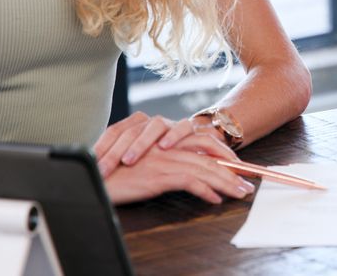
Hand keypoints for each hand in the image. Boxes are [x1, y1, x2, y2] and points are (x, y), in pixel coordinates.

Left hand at [95, 112, 203, 176]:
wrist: (189, 146)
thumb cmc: (158, 156)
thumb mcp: (137, 157)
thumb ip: (118, 160)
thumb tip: (92, 171)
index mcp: (133, 125)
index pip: (113, 132)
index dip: (101, 148)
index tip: (91, 166)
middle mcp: (149, 121)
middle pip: (129, 132)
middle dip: (114, 152)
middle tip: (103, 170)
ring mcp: (168, 123)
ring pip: (153, 126)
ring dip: (140, 144)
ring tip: (129, 160)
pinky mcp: (187, 127)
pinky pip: (182, 127)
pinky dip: (173, 135)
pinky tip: (164, 146)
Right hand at [103, 146, 255, 204]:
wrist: (88, 175)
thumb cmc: (110, 171)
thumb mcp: (139, 162)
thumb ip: (161, 160)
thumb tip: (188, 174)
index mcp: (162, 138)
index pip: (199, 139)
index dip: (221, 150)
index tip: (236, 164)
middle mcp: (165, 145)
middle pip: (207, 153)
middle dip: (230, 167)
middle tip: (247, 179)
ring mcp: (163, 158)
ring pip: (203, 167)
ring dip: (226, 181)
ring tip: (240, 191)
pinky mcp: (157, 174)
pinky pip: (189, 180)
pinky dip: (206, 190)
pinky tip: (216, 199)